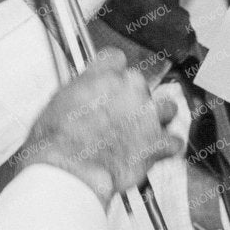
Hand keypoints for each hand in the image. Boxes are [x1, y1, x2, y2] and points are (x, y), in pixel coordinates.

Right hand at [20, 47, 177, 204]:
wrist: (68, 170)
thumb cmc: (55, 143)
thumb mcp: (57, 104)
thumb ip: (80, 93)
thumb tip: (84, 98)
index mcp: (102, 76)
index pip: (116, 59)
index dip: (113, 73)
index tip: (112, 82)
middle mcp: (128, 90)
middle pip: (141, 84)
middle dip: (133, 99)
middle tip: (121, 116)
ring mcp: (146, 116)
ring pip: (167, 107)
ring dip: (159, 118)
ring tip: (147, 130)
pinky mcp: (156, 142)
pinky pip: (174, 141)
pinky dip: (168, 147)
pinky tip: (159, 151)